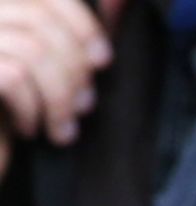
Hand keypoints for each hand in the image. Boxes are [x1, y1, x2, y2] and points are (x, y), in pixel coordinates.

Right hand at [0, 0, 126, 181]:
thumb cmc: (9, 122)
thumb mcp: (43, 78)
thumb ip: (67, 47)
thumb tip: (115, 15)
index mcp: (4, 14)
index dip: (81, 24)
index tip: (103, 60)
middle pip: (43, 22)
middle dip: (74, 70)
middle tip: (82, 108)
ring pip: (34, 52)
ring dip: (59, 99)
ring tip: (60, 131)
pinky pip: (14, 78)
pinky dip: (31, 110)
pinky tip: (28, 130)